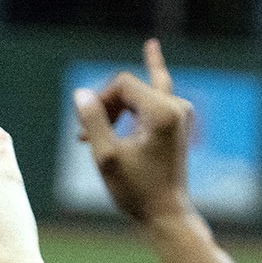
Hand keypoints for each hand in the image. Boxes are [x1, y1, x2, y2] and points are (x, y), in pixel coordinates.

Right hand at [73, 38, 195, 224]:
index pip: (122, 84)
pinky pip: (158, 91)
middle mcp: (177, 106)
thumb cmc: (136, 189)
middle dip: (105, 107)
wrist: (166, 213)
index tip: (85, 130)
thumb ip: (94, 121)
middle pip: (130, 87)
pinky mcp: (179, 120)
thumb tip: (81, 93)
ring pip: (139, 92)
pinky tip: (151, 49)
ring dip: (115, 108)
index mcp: (163, 112)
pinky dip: (146, 80)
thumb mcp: (106, 156)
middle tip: (85, 136)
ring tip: (94, 130)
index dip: (98, 101)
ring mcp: (181, 112)